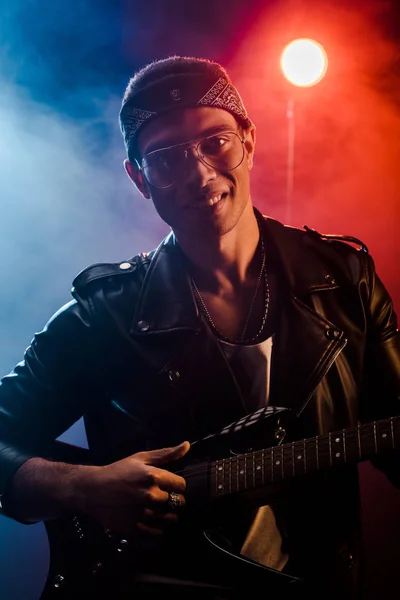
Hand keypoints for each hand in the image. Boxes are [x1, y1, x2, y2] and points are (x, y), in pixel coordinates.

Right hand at [73, 441, 189, 535]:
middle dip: (175, 500)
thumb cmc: (118, 471)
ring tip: (160, 510)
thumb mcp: (141, 458)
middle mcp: (150, 495)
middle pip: (179, 503)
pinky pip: (158, 535)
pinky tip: (153, 522)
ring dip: (169, 515)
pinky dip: (159, 530)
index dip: (177, 485)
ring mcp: (142, 514)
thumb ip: (166, 453)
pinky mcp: (135, 529)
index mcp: (152, 476)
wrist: (92, 490)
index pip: (181, 485)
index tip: (171, 486)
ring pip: (171, 519)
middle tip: (165, 498)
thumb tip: (187, 445)